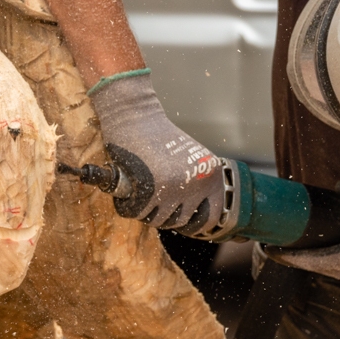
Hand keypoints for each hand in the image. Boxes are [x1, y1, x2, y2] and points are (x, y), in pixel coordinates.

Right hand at [89, 71, 223, 233]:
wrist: (136, 115)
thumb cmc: (158, 135)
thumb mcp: (189, 159)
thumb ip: (194, 183)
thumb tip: (192, 214)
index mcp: (210, 176)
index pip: (212, 216)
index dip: (196, 223)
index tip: (183, 220)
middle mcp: (196, 185)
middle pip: (179, 220)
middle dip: (163, 215)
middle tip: (151, 200)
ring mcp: (174, 189)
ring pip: (156, 219)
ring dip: (144, 211)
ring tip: (138, 192)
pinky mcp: (149, 190)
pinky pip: (136, 212)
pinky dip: (127, 206)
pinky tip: (127, 193)